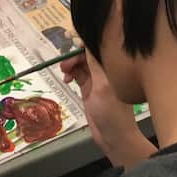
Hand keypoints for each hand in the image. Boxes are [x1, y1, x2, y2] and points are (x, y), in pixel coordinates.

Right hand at [61, 52, 154, 168]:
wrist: (112, 136)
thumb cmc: (113, 113)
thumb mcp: (102, 86)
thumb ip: (94, 64)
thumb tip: (87, 43)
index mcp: (112, 65)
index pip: (97, 46)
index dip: (83, 42)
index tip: (70, 40)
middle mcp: (105, 69)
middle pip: (86, 53)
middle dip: (74, 54)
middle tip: (64, 62)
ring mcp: (96, 78)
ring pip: (80, 62)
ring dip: (70, 64)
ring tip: (64, 71)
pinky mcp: (88, 88)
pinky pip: (77, 74)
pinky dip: (70, 73)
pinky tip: (66, 79)